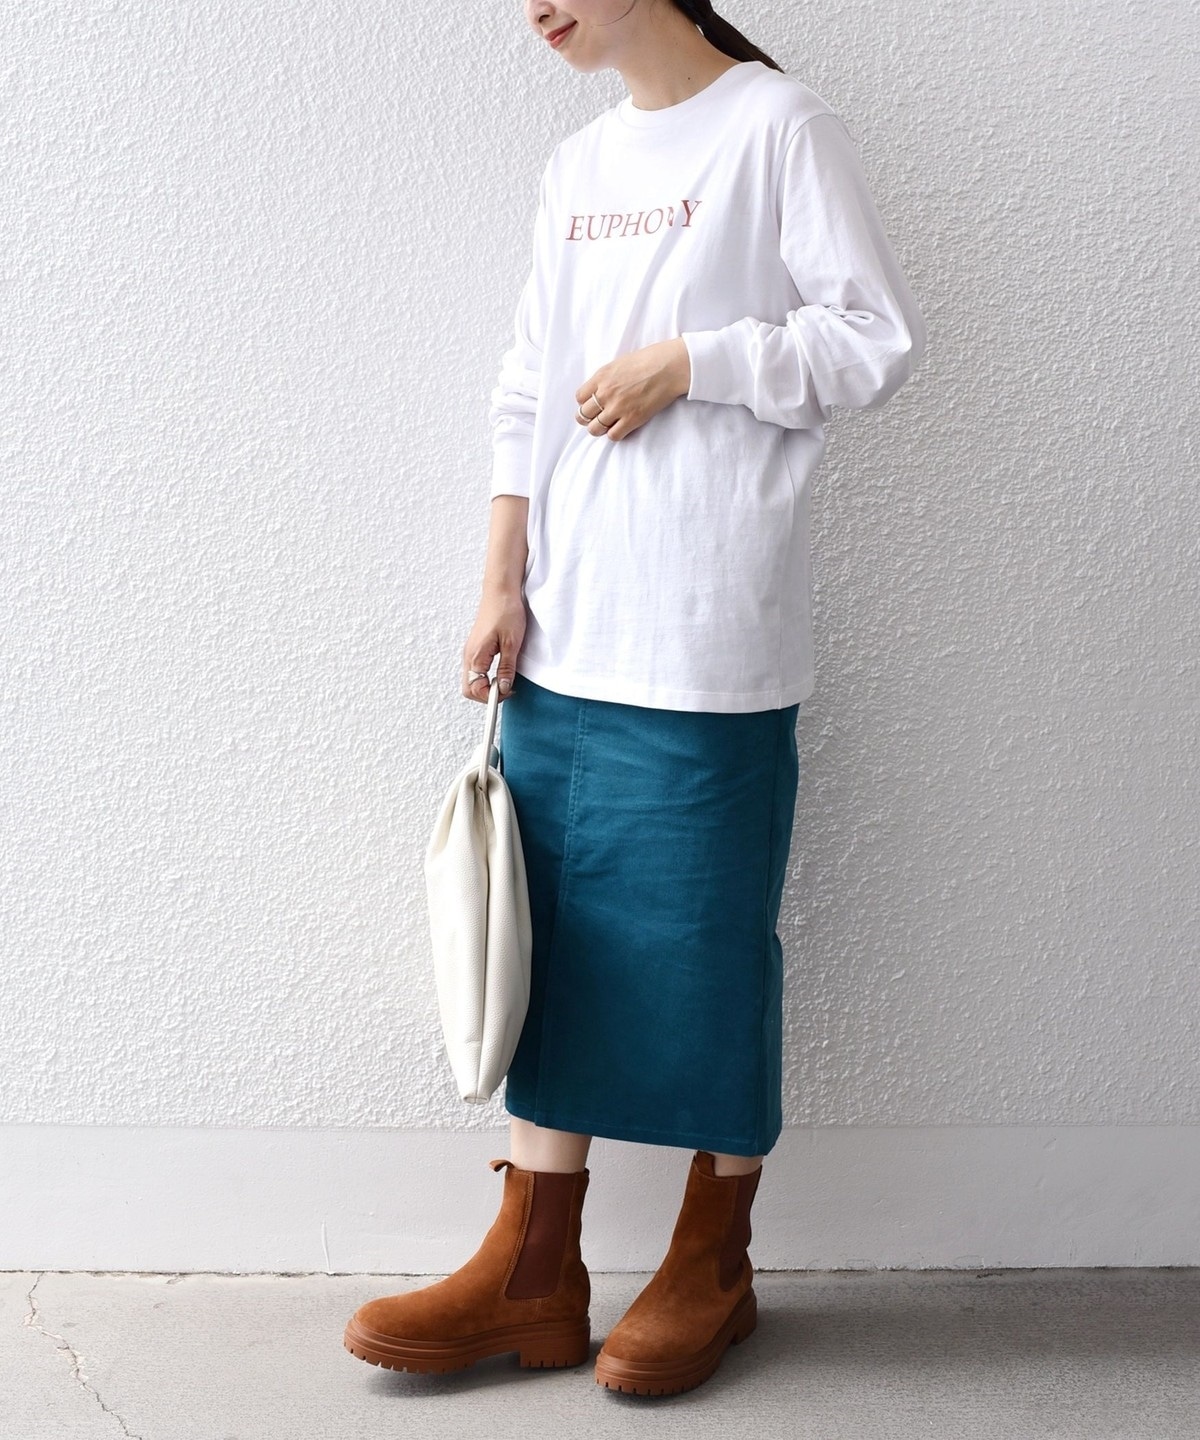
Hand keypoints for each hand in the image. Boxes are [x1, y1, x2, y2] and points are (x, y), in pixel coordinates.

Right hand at [461, 589, 525, 702]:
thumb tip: (503, 688)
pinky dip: (486, 677)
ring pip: (471, 680)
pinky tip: (500, 671)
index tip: (508, 692)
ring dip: (486, 686)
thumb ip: (506, 668)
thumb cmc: (506, 612)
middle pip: (469, 689)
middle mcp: (468, 656)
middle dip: (486, 695)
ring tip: (505, 679)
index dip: (491, 696)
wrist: (501, 591)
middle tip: (507, 689)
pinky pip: (476, 671)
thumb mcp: (512, 643)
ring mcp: (470, 652)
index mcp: (475, 656)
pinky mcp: (475, 648)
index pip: (474, 689)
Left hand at [575, 338, 691, 441]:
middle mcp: (605, 393)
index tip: (592, 405)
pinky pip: (613, 436)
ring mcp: (618, 407)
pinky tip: (620, 428)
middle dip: (587, 418)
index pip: (579, 397)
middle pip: (583, 415)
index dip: (584, 403)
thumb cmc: (648, 360)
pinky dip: (614, 434)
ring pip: (594, 428)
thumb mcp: (619, 364)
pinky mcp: (632, 419)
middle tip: (595, 418)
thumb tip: (599, 390)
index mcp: (601, 377)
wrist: (669, 367)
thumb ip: (606, 378)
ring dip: (598, 429)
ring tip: (606, 426)